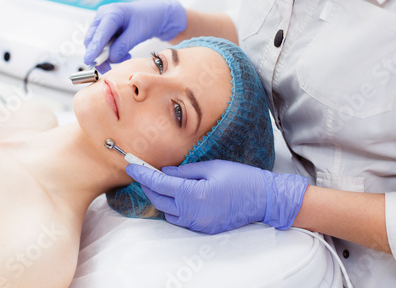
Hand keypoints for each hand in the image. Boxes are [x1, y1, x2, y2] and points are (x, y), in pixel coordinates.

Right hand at [84, 0, 186, 71]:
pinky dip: (110, 53)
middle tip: (110, 68)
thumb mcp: (138, 34)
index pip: (99, 33)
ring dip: (107, 55)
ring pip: (96, 45)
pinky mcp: (104, 31)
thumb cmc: (147, 20)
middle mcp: (103, 16)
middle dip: (99, 56)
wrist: (152, 15)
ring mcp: (102, 23)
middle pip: (92, 40)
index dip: (93, 49)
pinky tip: (123, 53)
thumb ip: (123, 46)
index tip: (89, 61)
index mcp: (112, 13)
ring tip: (126, 55)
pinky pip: (102, 45)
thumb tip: (110, 58)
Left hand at [127, 160, 307, 233]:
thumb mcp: (211, 167)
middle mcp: (193, 213)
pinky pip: (180, 219)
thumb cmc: (241, 178)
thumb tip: (164, 172)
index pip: (159, 183)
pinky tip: (178, 195)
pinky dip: (174, 207)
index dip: (143, 173)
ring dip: (161, 197)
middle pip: (158, 199)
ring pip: (167, 211)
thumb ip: (184, 171)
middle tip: (143, 170)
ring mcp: (199, 224)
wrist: (264, 198)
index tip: (131, 165)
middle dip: (148, 185)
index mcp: (194, 195)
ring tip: (163, 182)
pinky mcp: (204, 228)